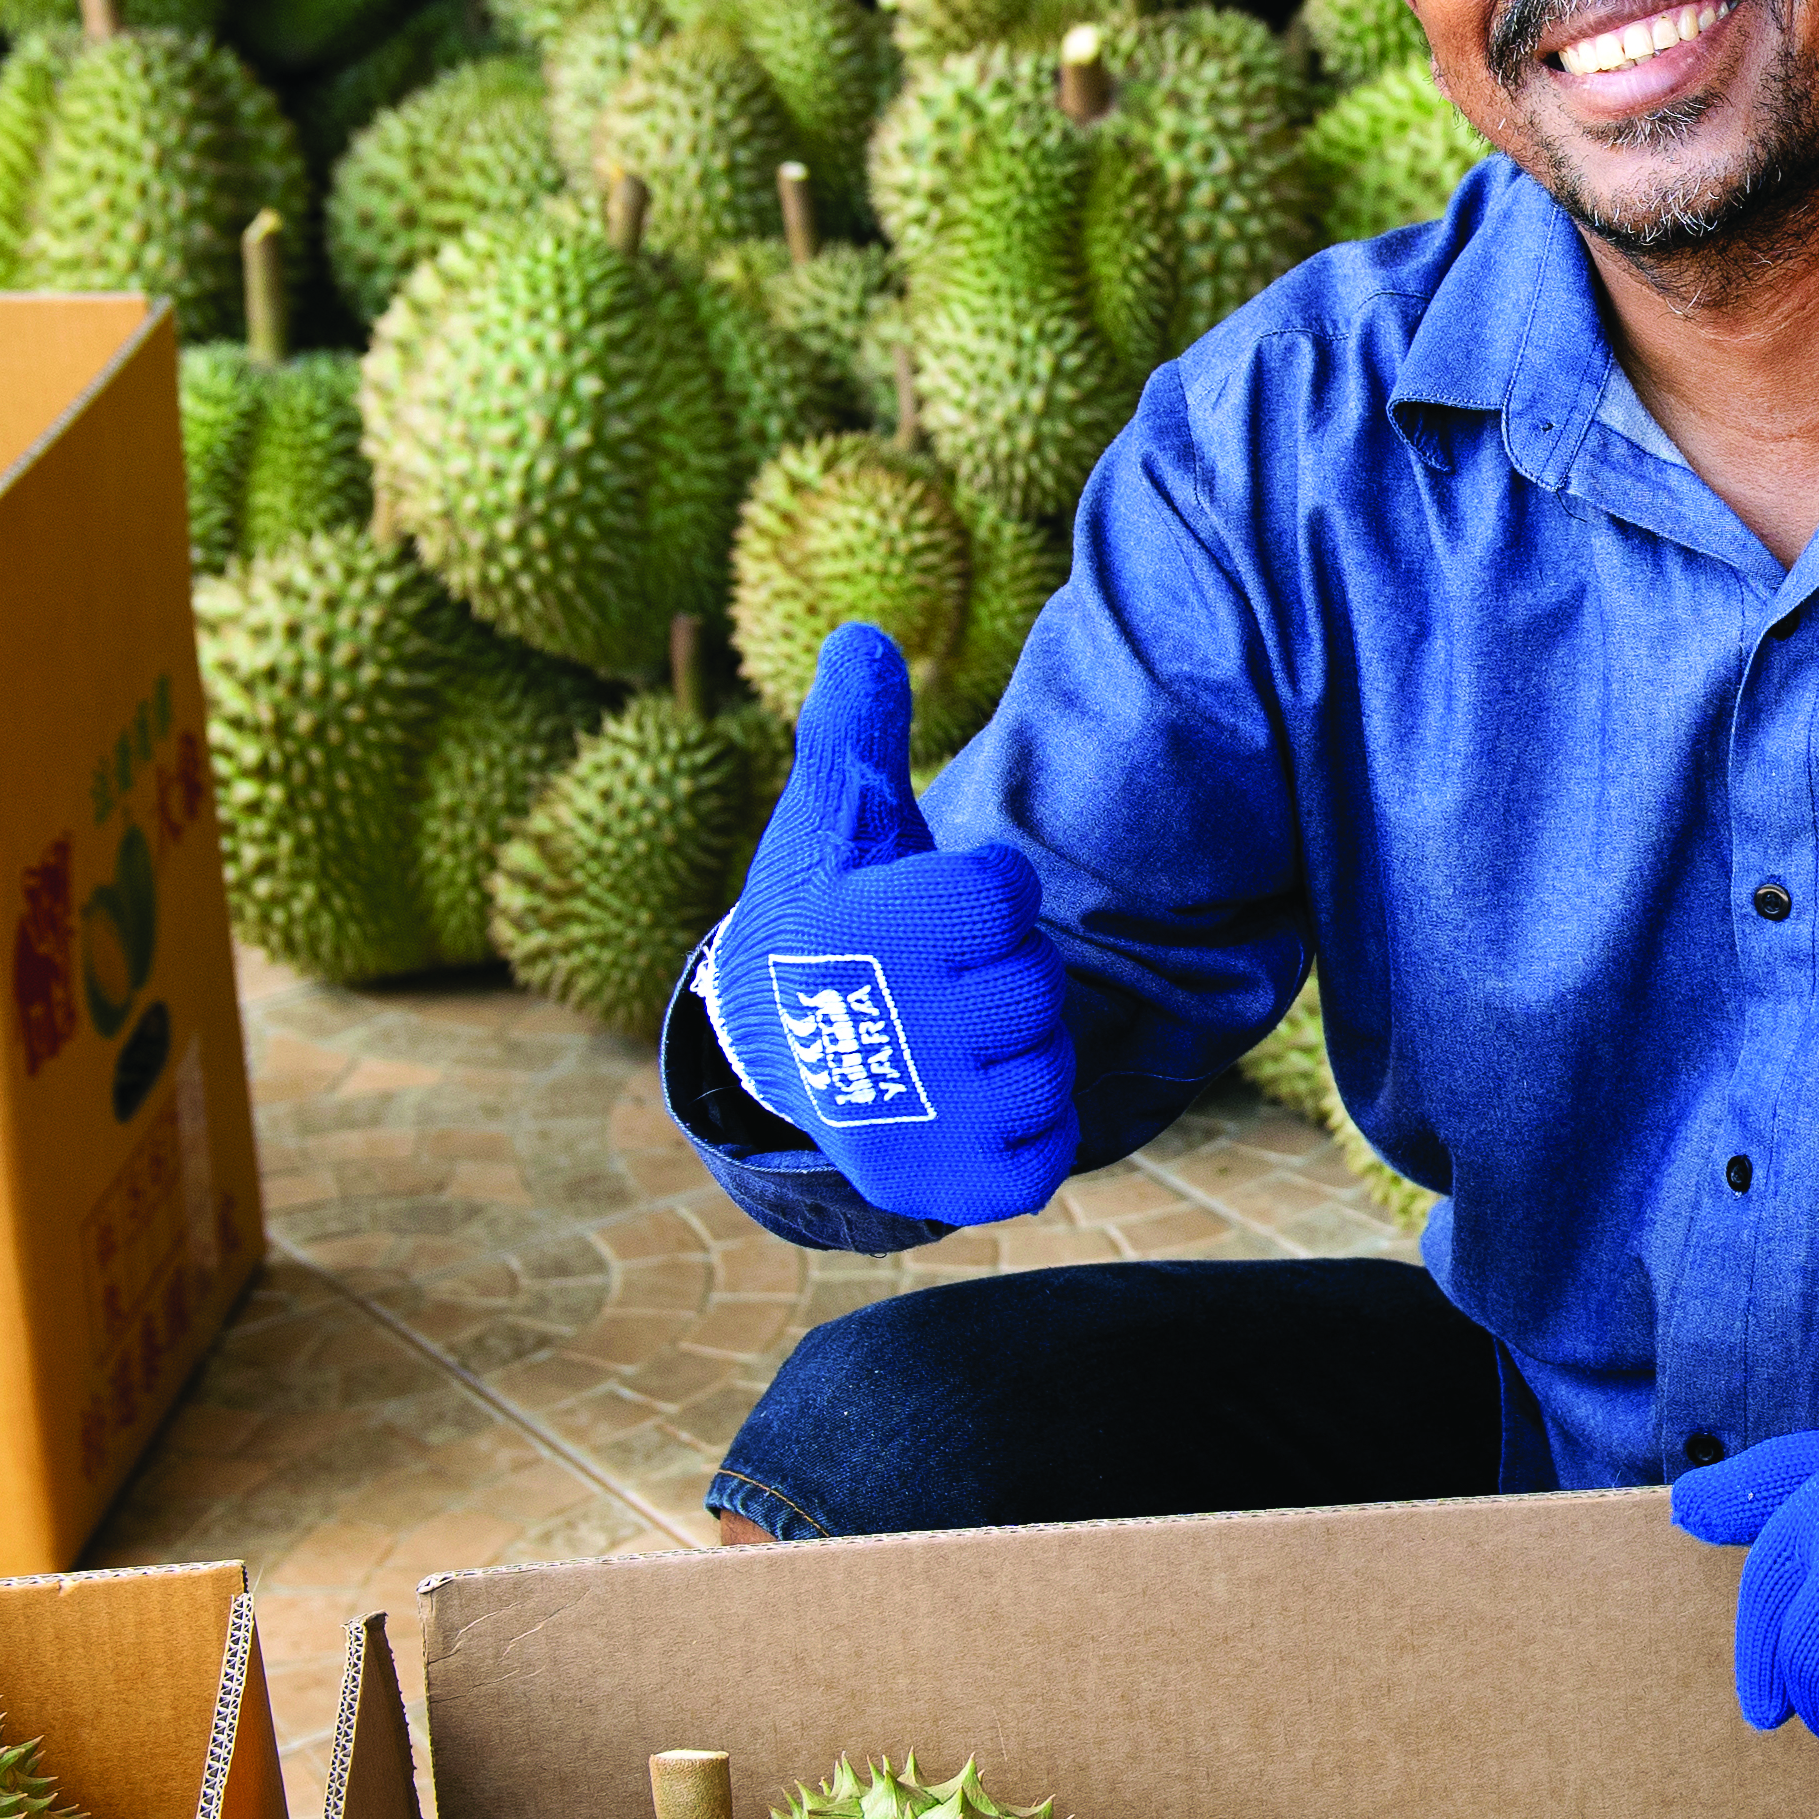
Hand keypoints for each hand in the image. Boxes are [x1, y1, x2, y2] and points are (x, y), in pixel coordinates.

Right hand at [699, 623, 1080, 1229]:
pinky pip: (1044, 1155)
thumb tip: (863, 635)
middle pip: (1036, 985)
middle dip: (1007, 975)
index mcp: (866, 928)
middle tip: (948, 978)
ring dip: (1021, 1051)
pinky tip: (982, 1101)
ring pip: (1047, 1068)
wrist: (770, 1045)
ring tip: (956, 1036)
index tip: (940, 904)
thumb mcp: (831, 819)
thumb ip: (855, 731)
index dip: (988, 893)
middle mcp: (891, 1024)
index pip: (1002, 894)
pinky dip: (1031, 1130)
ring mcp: (920, 1112)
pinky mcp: (944, 1184)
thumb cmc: (824, 913)